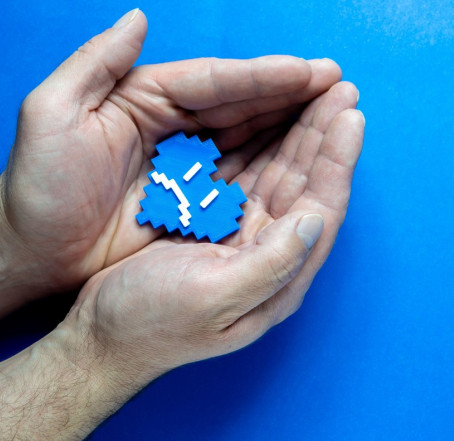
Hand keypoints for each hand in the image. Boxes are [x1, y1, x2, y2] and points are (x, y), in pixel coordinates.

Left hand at [0, 9, 341, 291]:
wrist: (30, 252)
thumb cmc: (36, 186)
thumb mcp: (49, 114)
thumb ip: (94, 63)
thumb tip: (139, 18)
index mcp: (144, 98)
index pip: (215, 82)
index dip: (264, 77)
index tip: (311, 72)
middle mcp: (173, 126)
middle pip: (243, 106)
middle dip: (292, 96)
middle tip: (341, 87)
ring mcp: (187, 165)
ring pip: (250, 139)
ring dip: (293, 127)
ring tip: (337, 114)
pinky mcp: (192, 203)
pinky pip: (241, 179)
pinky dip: (275, 166)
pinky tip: (306, 158)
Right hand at [69, 82, 363, 381]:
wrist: (102, 338)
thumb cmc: (152, 324)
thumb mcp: (213, 297)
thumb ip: (270, 264)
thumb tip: (314, 220)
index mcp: (279, 278)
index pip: (321, 209)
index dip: (337, 161)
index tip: (350, 115)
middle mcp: (272, 257)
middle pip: (309, 187)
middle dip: (325, 138)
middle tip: (342, 90)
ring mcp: (247, 241)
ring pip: (283, 178)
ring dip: (301, 137)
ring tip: (320, 96)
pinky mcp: (220, 228)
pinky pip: (251, 178)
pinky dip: (265, 147)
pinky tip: (274, 121)